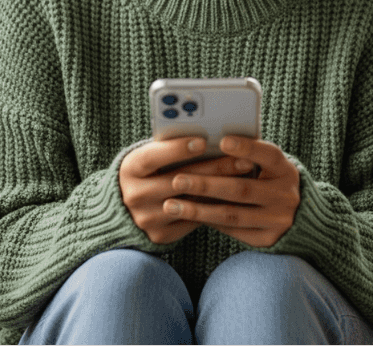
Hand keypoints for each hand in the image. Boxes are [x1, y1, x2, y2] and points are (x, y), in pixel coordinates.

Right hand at [119, 136, 254, 244]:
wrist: (127, 208)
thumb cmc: (149, 172)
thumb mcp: (151, 157)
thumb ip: (171, 149)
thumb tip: (210, 137)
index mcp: (130, 169)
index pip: (152, 158)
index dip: (177, 149)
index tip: (203, 141)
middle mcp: (135, 195)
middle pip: (178, 181)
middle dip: (213, 169)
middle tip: (243, 160)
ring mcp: (147, 218)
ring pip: (190, 203)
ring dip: (220, 190)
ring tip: (245, 178)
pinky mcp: (160, 235)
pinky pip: (193, 220)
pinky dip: (214, 207)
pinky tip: (235, 198)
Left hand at [163, 135, 300, 248]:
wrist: (298, 216)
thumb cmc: (270, 181)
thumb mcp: (268, 167)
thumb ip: (247, 157)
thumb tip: (208, 146)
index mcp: (286, 170)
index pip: (268, 155)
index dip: (247, 148)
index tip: (223, 141)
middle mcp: (286, 195)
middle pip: (241, 189)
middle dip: (206, 185)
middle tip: (177, 180)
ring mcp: (278, 220)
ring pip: (232, 214)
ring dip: (198, 209)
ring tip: (172, 205)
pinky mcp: (268, 239)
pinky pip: (233, 230)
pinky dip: (210, 221)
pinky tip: (189, 216)